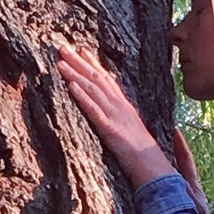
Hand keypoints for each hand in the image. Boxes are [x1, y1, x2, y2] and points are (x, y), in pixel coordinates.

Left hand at [56, 46, 172, 187]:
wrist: (152, 167)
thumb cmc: (142, 154)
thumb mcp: (131, 130)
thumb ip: (121, 118)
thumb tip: (112, 112)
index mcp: (124, 106)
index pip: (107, 79)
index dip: (93, 64)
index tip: (81, 49)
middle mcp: (120, 106)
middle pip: (97, 78)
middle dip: (79, 61)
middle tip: (62, 47)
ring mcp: (115, 116)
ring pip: (93, 90)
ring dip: (75, 74)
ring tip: (60, 62)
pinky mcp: (110, 129)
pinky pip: (94, 110)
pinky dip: (82, 96)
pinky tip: (71, 86)